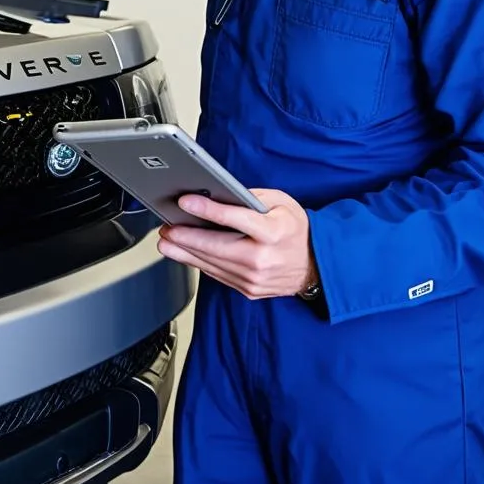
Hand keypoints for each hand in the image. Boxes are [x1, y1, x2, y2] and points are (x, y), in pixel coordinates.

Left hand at [157, 189, 317, 299]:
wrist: (316, 265)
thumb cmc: (296, 230)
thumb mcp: (281, 202)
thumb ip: (252, 197)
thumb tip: (221, 194)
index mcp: (273, 232)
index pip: (234, 219)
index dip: (207, 210)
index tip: (185, 202)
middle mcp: (262, 258)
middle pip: (216, 246)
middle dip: (186, 237)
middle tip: (166, 229)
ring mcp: (254, 278)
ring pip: (212, 264)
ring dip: (185, 253)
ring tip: (167, 242)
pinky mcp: (248, 289)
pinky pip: (218, 275)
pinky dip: (199, 263)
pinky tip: (186, 254)